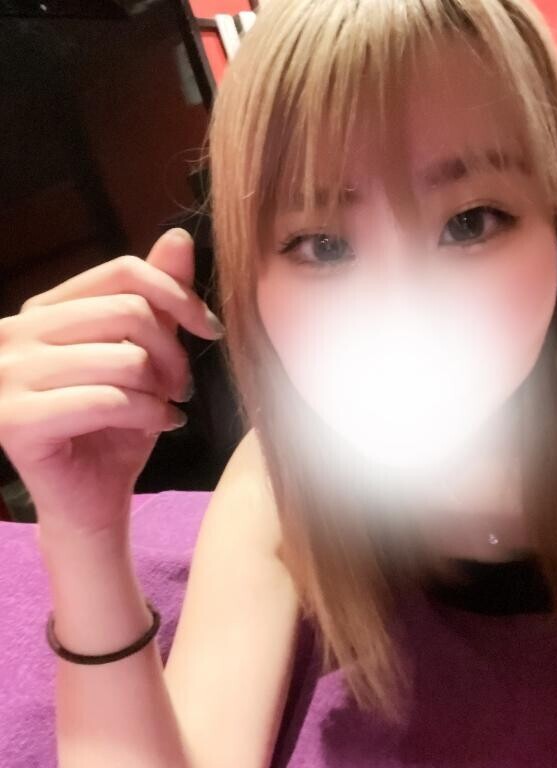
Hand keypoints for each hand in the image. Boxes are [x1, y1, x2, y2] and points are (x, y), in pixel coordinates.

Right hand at [0, 229, 222, 544]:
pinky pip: (108, 400)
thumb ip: (155, 300)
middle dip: (174, 352)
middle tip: (185, 385)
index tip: (209, 328)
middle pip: (126, 312)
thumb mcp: (142, 355)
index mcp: (43, 311)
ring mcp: (7, 376)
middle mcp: (15, 334)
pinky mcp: (15, 420)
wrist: (90, 498)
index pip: (121, 273)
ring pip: (122, 357)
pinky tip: (162, 424)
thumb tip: (178, 237)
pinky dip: (150, 414)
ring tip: (171, 406)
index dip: (177, 295)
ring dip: (163, 388)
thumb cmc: (116, 426)